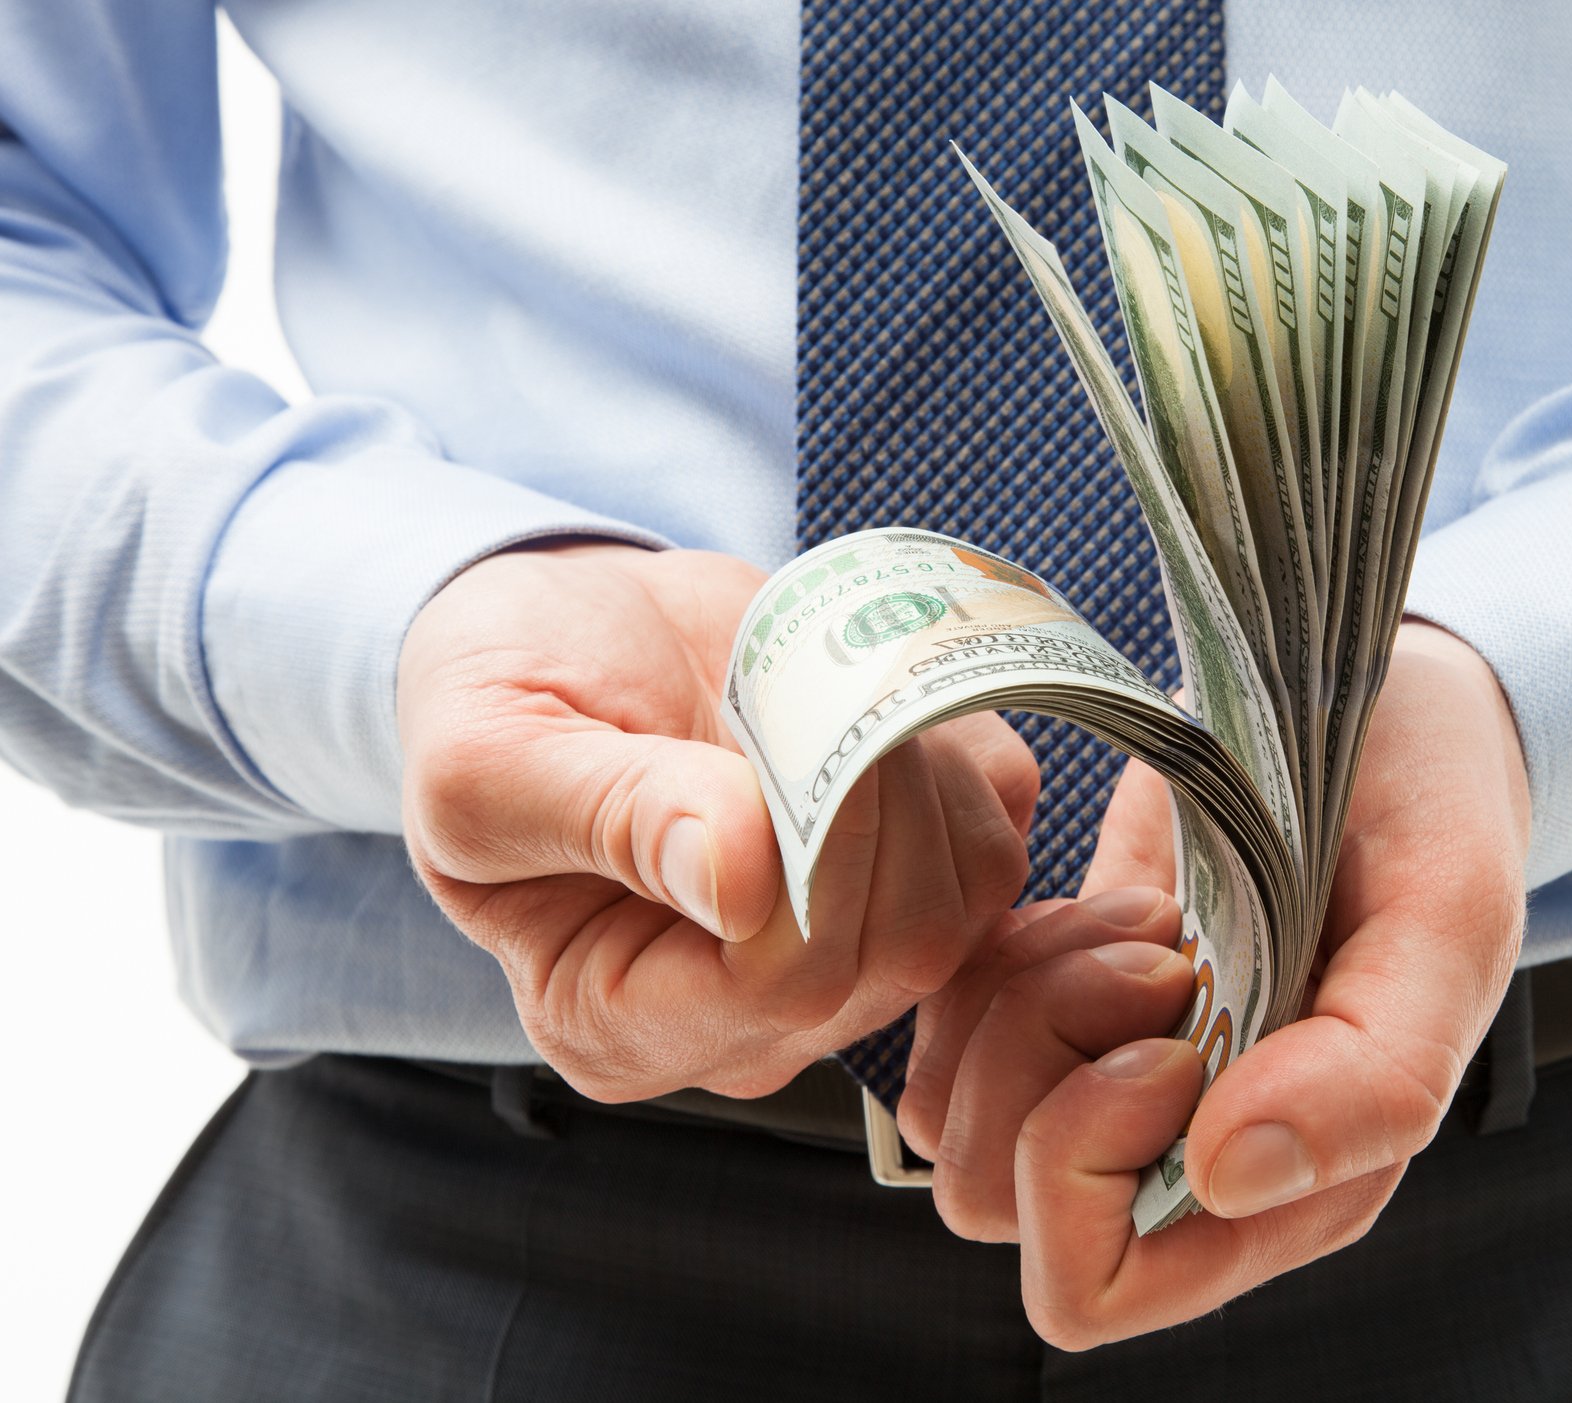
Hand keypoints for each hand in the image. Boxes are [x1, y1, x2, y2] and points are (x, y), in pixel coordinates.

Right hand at [397, 542, 1038, 1100]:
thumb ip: (607, 814)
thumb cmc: (500, 696)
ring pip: (965, 899)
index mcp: (612, 1023)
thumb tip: (739, 880)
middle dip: (873, 802)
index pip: (779, 989)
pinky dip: (955, 754)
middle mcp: (745, 1026)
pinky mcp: (912, 887)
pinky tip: (865, 711)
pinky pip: (997, 833)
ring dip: (918, 772)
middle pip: (894, 949)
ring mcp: (843, 968)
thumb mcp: (490, 752)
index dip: (813, 863)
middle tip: (804, 694)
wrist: (572, 630)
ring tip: (822, 697)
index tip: (777, 736)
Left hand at [901, 621, 1528, 1346]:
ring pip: (949, 1110)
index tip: (1177, 1019)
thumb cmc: (1435, 811)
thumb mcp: (1445, 922)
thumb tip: (1228, 1176)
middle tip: (1161, 951)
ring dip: (1030, 992)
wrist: (1392, 708)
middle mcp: (1183, 1163)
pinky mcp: (1061, 1005)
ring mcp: (1108, 1083)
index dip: (1093, 1156)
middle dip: (1047, 1055)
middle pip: (992, 1193)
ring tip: (1151, 919)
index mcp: (1287, 1193)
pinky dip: (1003, 951)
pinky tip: (1108, 902)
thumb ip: (1374, 1075)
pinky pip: (947, 1024)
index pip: (1096, 1282)